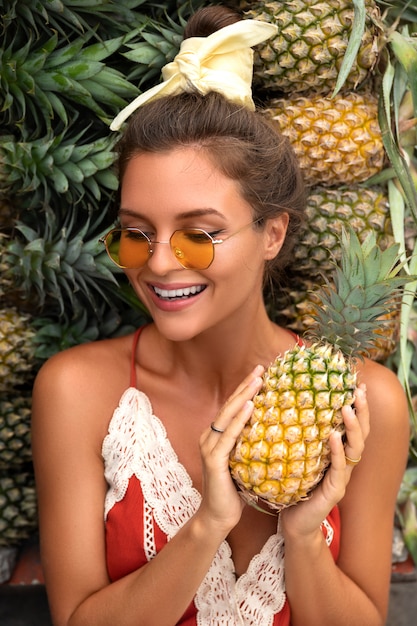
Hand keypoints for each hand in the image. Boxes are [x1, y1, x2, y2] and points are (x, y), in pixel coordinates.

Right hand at [197, 366, 263, 532]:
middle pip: (229, 406)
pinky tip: (251, 406)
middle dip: (245, 386)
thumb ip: (250, 445)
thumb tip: (274, 431)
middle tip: (261, 368)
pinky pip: (229, 435)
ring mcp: (209, 447)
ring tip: (258, 380)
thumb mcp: (244, 462)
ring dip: (244, 396)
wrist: (218, 517)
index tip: (260, 373)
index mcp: (216, 437)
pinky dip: (240, 419)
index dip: (245, 390)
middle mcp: (209, 437)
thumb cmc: (234, 492)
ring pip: (228, 415)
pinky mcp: (213, 460)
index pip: (232, 408)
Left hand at [280, 383, 368, 537]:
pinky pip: (339, 468)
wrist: (292, 522)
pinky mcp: (334, 491)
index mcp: (337, 453)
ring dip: (352, 427)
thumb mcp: (297, 456)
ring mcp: (342, 477)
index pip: (352, 426)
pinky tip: (331, 436)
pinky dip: (337, 451)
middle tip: (359, 390)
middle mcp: (345, 463)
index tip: (356, 384)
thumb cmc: (293, 485)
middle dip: (362, 411)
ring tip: (346, 408)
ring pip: (355, 449)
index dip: (357, 406)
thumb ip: (299, 435)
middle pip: (361, 433)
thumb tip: (285, 404)